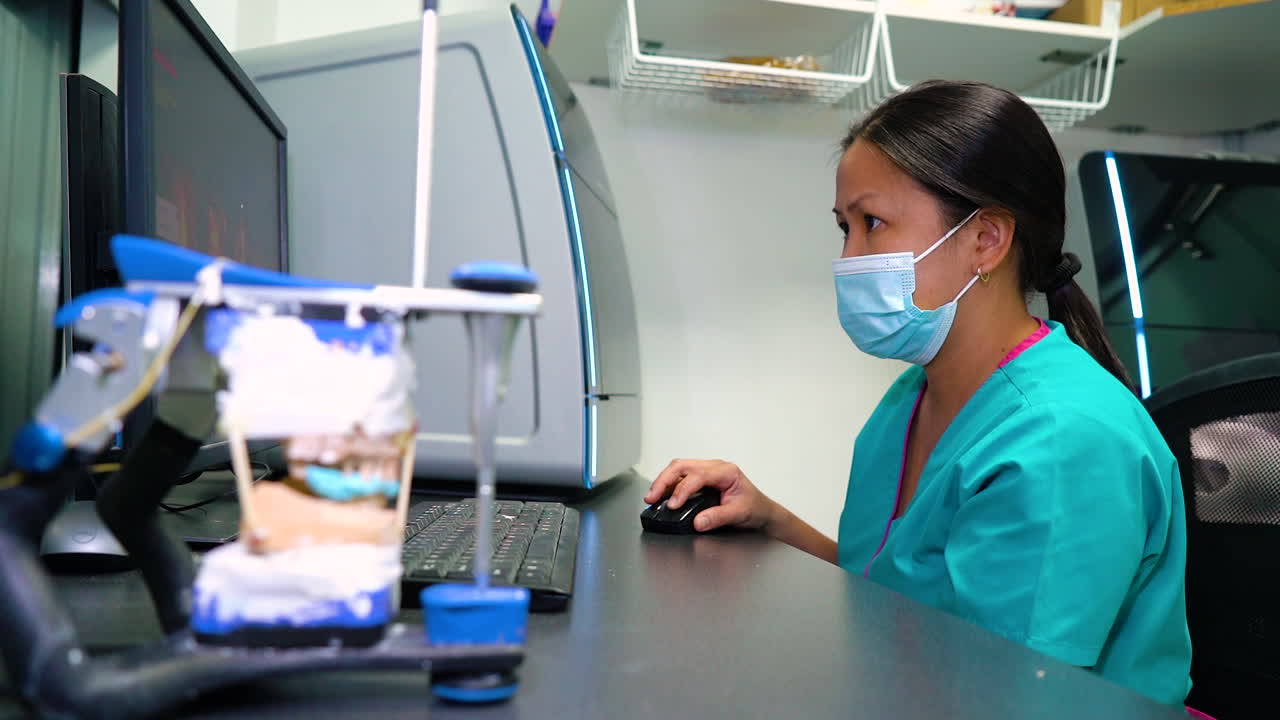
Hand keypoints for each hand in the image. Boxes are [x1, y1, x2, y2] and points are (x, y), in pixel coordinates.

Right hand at [644, 459, 775, 532]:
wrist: (762, 511)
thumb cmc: (755, 508)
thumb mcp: (739, 514)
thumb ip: (718, 517)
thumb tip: (698, 521)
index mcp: (726, 472)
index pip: (698, 476)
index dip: (682, 490)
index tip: (673, 505)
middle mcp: (714, 467)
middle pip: (682, 466)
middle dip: (664, 480)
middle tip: (652, 497)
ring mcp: (706, 471)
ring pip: (678, 468)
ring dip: (663, 481)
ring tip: (652, 496)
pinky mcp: (700, 479)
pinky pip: (680, 477)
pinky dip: (668, 485)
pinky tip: (661, 496)